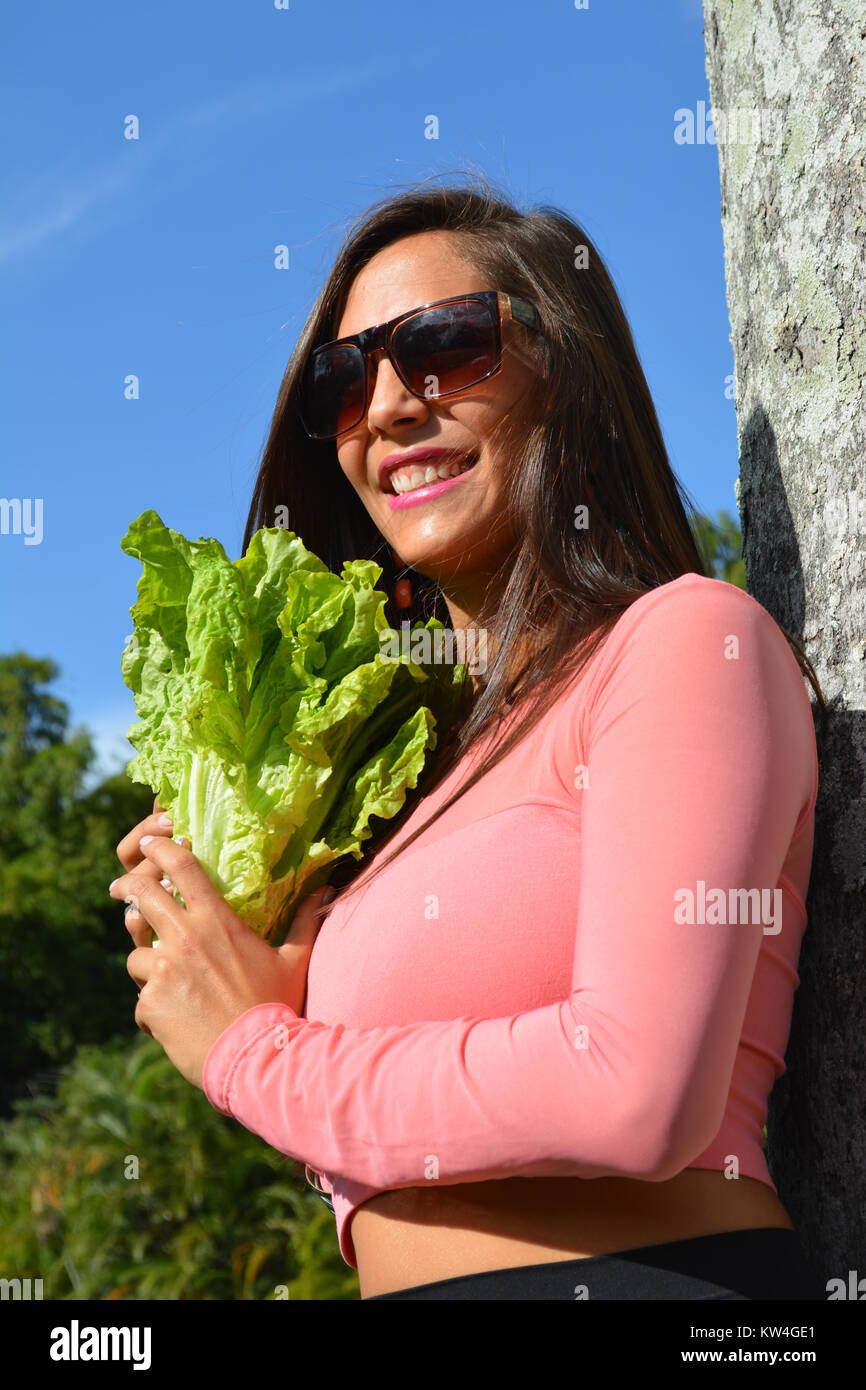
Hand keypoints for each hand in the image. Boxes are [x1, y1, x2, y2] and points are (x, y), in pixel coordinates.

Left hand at [110, 801, 334, 1088]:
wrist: (258, 1058)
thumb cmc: (279, 1006)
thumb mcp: (295, 960)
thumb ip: (304, 920)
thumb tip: (323, 888)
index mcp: (217, 922)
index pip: (183, 869)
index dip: (163, 849)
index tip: (153, 843)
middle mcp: (185, 938)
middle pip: (143, 895)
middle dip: (129, 888)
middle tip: (123, 890)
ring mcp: (164, 970)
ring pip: (135, 955)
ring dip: (146, 966)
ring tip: (165, 984)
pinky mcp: (151, 1003)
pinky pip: (142, 1000)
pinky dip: (154, 1011)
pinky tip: (174, 1024)